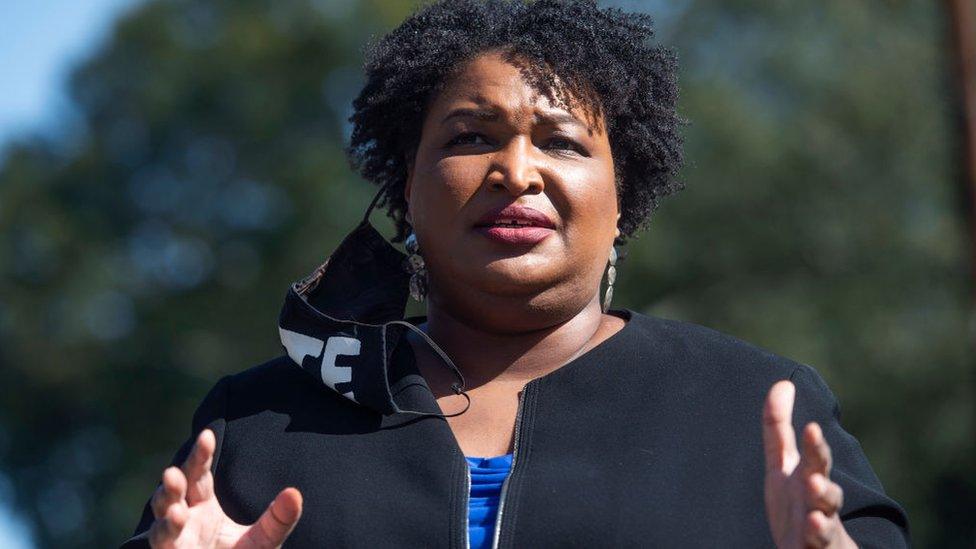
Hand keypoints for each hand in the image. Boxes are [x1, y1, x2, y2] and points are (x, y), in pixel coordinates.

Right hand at [148, 429, 302, 547]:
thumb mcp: (264, 540)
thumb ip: (278, 519)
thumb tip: (294, 493)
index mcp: (202, 505)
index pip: (199, 474)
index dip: (201, 455)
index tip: (207, 434)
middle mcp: (184, 517)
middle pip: (176, 491)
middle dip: (175, 481)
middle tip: (173, 472)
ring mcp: (174, 539)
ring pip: (162, 518)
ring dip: (165, 510)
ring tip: (175, 507)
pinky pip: (163, 542)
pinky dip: (166, 531)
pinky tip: (176, 519)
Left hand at [762, 381, 855, 548]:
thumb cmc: (796, 504)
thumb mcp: (782, 465)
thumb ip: (778, 428)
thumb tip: (783, 383)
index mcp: (810, 476)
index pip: (813, 456)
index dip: (812, 443)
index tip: (811, 427)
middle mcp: (820, 499)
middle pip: (825, 481)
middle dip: (820, 463)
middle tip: (814, 448)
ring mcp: (820, 525)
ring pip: (826, 514)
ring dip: (822, 498)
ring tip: (815, 485)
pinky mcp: (816, 547)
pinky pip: (820, 542)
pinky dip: (818, 533)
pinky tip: (813, 525)